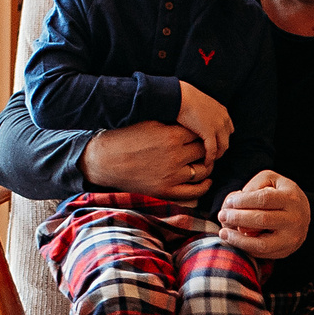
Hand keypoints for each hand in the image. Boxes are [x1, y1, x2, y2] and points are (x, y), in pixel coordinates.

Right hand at [79, 120, 208, 200]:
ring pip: (202, 170)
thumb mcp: (150, 124)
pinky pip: (194, 191)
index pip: (200, 134)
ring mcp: (172, 176)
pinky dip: (204, 186)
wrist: (105, 160)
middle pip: (203, 151)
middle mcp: (176, 156)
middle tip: (205, 148)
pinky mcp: (166, 191)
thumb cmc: (126, 139)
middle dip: (206, 149)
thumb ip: (172, 125)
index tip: (201, 134)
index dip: (202, 134)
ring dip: (207, 166)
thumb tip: (190, 123)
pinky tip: (206, 180)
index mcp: (172, 136)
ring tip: (207, 162)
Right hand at [174, 81, 233, 161]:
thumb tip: (199, 122)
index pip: (228, 129)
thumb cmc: (184, 99)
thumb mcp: (201, 105)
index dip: (222, 138)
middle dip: (220, 149)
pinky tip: (206, 163)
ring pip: (223, 147)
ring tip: (209, 161)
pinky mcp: (210, 132)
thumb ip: (204, 114)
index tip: (214, 145)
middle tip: (212, 156)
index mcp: (222, 112)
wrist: (179, 96)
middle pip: (227, 139)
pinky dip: (210, 157)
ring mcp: (218, 126)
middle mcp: (224, 119)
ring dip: (217, 155)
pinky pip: (213, 150)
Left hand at [219, 170, 310, 260]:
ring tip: (223, 233)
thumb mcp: (270, 180)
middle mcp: (295, 219)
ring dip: (238, 239)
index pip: (264, 199)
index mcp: (291, 198)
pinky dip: (245, 247)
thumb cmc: (280, 194)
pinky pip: (262, 254)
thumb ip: (254, 186)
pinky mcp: (286, 251)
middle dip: (237, 218)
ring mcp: (291, 238)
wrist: (302, 214)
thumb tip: (238, 205)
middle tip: (222, 216)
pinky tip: (234, 239)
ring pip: (262, 244)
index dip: (243, 201)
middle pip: (262, 220)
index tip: (229, 202)